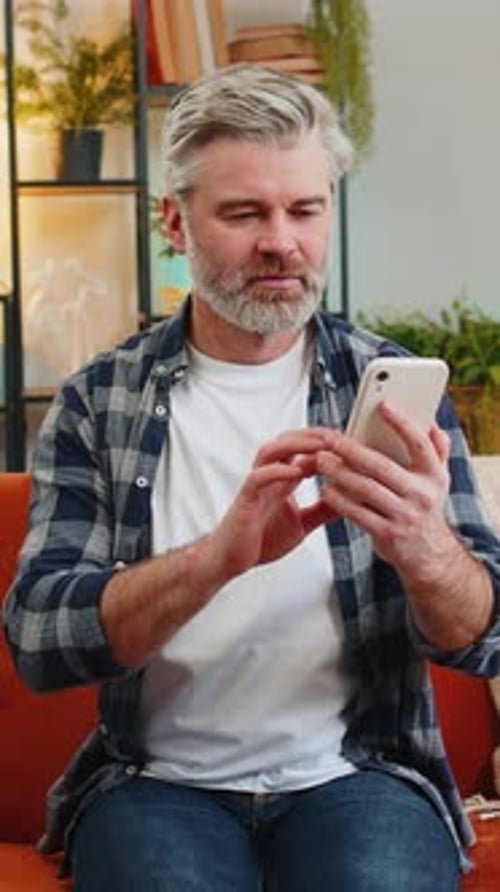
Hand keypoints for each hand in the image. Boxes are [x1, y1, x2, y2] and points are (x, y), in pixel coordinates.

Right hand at [212, 429, 336, 578]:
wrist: (230, 559)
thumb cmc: (261, 540)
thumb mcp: (302, 524)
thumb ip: (322, 511)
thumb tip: (349, 502)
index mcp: (283, 482)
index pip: (305, 453)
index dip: (326, 446)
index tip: (350, 444)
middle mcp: (269, 478)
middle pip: (287, 442)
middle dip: (312, 435)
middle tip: (338, 436)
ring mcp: (256, 486)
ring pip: (270, 452)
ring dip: (295, 444)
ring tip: (319, 444)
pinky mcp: (245, 500)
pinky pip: (257, 478)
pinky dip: (276, 471)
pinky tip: (294, 470)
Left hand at [317, 402, 453, 586]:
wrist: (429, 557)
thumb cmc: (426, 511)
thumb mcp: (438, 481)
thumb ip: (437, 451)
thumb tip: (432, 425)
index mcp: (434, 476)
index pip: (419, 443)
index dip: (402, 423)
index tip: (382, 405)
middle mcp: (421, 495)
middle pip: (381, 466)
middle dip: (351, 450)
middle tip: (330, 439)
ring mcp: (404, 516)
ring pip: (365, 488)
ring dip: (339, 473)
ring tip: (321, 460)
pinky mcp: (387, 534)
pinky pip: (357, 513)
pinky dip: (339, 500)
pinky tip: (326, 489)